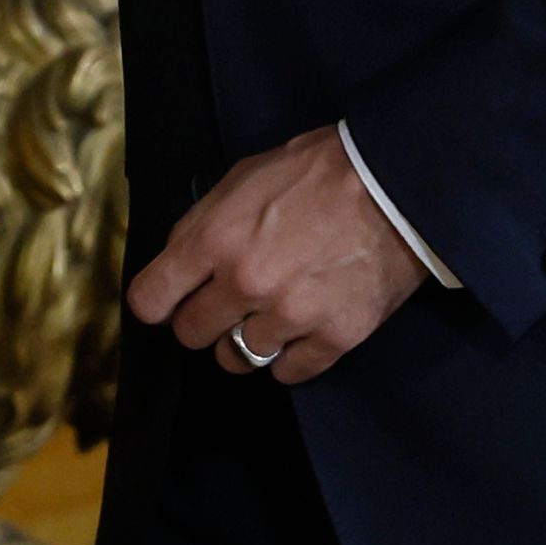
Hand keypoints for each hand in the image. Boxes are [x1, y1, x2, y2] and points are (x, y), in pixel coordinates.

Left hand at [127, 126, 425, 384]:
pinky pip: (288, 373)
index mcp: (214, 240)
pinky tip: (297, 333)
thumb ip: (203, 224)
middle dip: (202, 320)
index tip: (168, 301)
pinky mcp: (334, 337)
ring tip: (264, 318)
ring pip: (237, 359)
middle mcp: (245, 285)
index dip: (156, 302)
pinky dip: (288, 358)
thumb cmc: (316, 171)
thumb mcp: (242, 179)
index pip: (150, 300)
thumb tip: (179, 264)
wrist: (395, 183)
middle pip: (191, 335)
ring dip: (244, 342)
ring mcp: (291, 315)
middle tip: (225, 304)